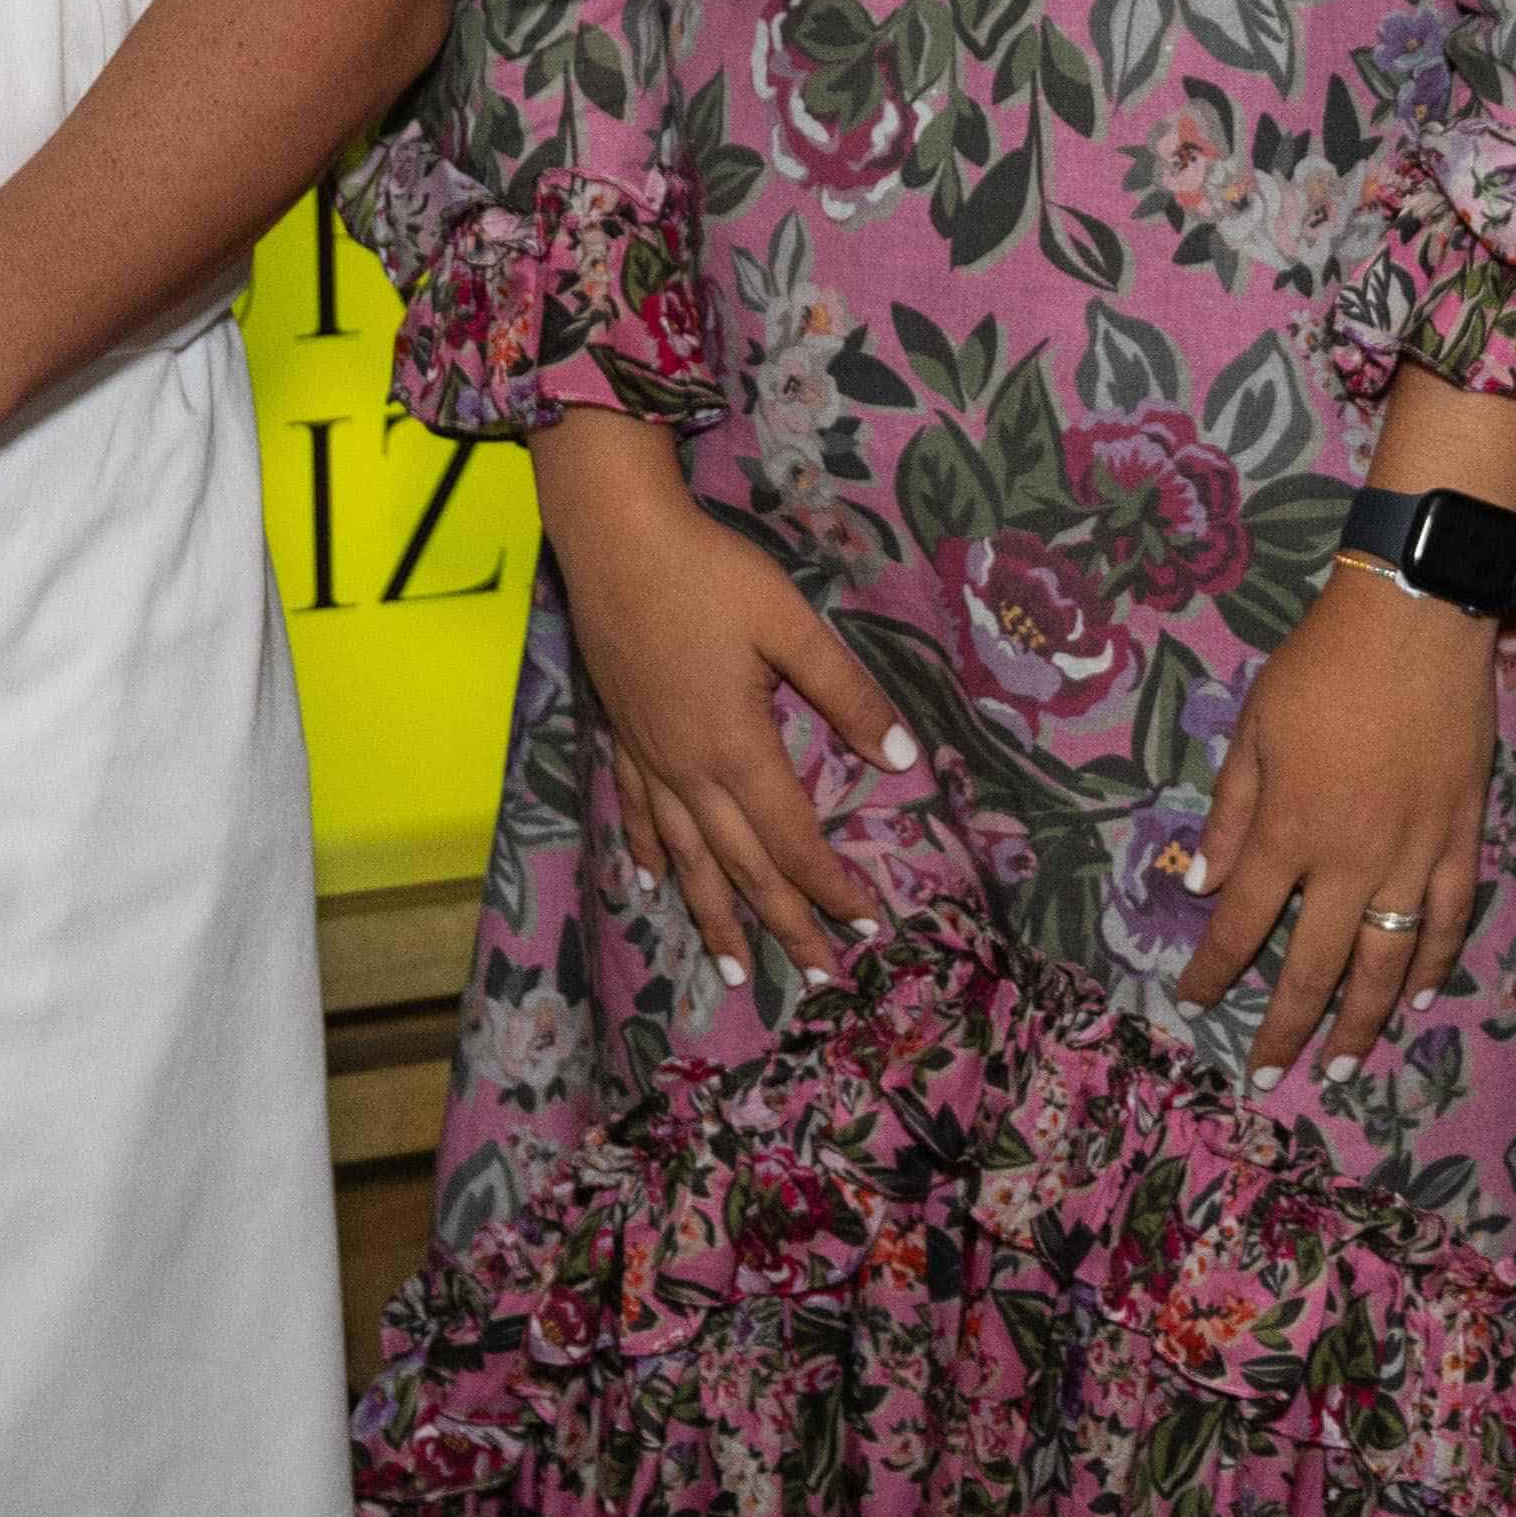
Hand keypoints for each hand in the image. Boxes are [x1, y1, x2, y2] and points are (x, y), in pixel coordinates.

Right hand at [529, 407, 905, 971]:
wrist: (613, 538)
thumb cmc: (710, 573)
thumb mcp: (791, 624)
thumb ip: (846, 693)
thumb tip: (902, 758)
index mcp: (737, 749)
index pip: (793, 841)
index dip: (831, 887)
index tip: (867, 924)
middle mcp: (689, 771)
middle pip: (742, 869)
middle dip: (784, 927)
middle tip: (818, 978)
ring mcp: (649, 758)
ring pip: (687, 859)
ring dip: (714, 917)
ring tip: (733, 969)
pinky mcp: (623, 736)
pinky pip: (639, 815)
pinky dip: (650, 855)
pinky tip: (651, 883)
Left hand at [1183, 568, 1492, 1084]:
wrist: (1414, 621)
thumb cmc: (1321, 666)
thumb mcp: (1255, 728)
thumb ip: (1231, 811)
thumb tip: (1206, 883)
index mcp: (1289, 830)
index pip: (1240, 925)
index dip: (1213, 972)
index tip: (1194, 1004)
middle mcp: (1350, 859)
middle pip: (1312, 967)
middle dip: (1285, 1030)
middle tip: (1268, 1076)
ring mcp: (1413, 854)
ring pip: (1387, 961)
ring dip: (1362, 1021)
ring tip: (1343, 1065)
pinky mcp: (1462, 838)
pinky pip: (1450, 918)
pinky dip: (1437, 963)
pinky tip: (1422, 997)